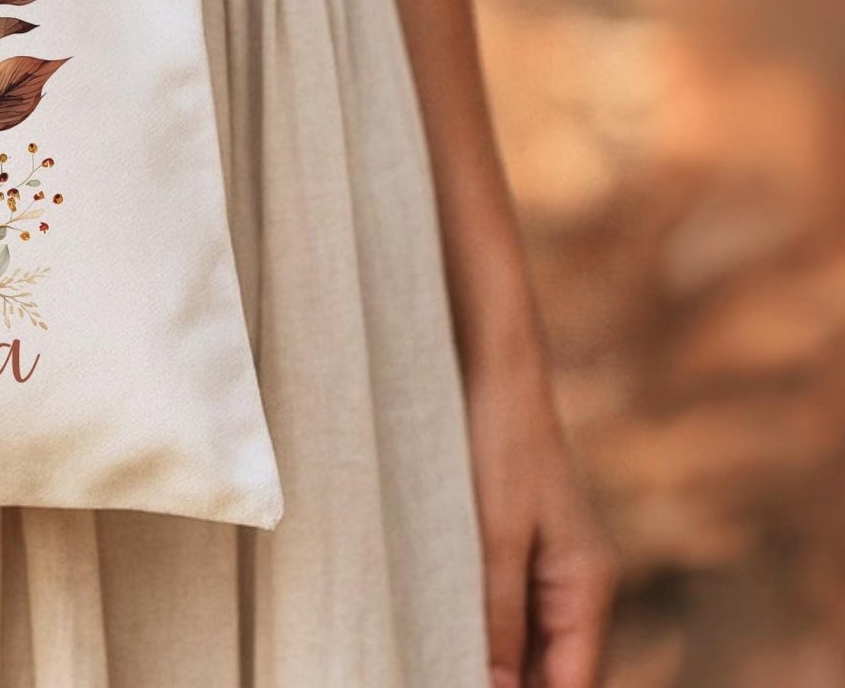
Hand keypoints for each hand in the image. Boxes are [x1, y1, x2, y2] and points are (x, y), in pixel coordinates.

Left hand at [466, 351, 616, 686]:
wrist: (495, 368)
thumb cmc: (500, 442)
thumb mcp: (494, 533)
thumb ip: (498, 613)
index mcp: (587, 588)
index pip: (574, 683)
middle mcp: (578, 585)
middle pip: (554, 669)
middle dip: (509, 682)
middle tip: (440, 671)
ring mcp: (552, 566)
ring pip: (530, 642)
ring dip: (494, 660)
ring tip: (436, 657)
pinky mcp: (523, 546)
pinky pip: (512, 607)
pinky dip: (485, 626)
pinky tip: (444, 628)